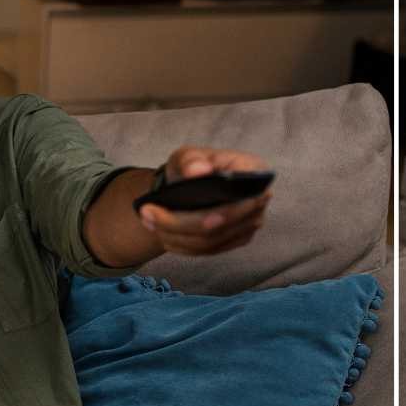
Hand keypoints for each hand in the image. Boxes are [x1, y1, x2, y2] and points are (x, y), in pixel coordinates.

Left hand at [137, 146, 273, 256]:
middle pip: (217, 223)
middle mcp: (259, 200)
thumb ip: (192, 159)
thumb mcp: (188, 155)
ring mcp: (250, 224)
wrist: (194, 185)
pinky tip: (162, 236)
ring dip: (174, 236)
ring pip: (210, 241)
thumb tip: (197, 170)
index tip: (165, 206)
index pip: (237, 196)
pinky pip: (208, 251)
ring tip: (148, 222)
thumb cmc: (195, 167)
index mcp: (254, 173)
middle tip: (145, 214)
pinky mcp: (237, 239)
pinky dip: (181, 246)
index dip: (206, 208)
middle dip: (176, 223)